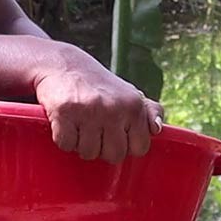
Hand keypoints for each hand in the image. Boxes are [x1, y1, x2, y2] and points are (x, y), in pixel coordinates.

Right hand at [33, 45, 163, 163]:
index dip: (126, 145)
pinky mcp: (64, 113)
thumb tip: (157, 128)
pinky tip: (65, 122)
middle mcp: (114, 108)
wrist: (63, 65)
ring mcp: (89, 111)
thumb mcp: (128, 94)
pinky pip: (66, 145)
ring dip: (81, 144)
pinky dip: (63, 138)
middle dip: (103, 147)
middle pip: (114, 155)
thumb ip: (149, 111)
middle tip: (94, 128)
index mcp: (133, 105)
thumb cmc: (98, 86)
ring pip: (89, 153)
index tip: (115, 133)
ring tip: (80, 124)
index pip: (140, 148)